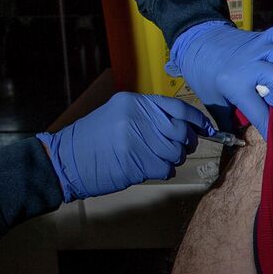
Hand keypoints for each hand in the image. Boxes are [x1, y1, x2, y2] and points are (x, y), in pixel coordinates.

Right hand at [35, 93, 207, 201]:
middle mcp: (138, 118)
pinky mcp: (135, 164)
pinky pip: (165, 169)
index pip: (178, 108)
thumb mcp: (118, 113)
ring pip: (175, 153)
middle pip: (181, 132)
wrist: (65, 160)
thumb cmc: (93, 138)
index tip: (208, 129)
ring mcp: (136, 141)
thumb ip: (149, 115)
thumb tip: (185, 125)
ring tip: (155, 158)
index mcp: (134, 102)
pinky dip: (163, 171)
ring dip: (172, 159)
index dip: (197, 120)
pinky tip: (148, 168)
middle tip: (179, 148)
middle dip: (186, 143)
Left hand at [167, 22, 272, 132]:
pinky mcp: (261, 35)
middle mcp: (247, 64)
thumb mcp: (213, 102)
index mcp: (234, 84)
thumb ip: (229, 122)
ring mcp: (256, 47)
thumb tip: (239, 141)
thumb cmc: (204, 76)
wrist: (196, 42)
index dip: (269, 127)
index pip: (260, 111)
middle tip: (272, 100)